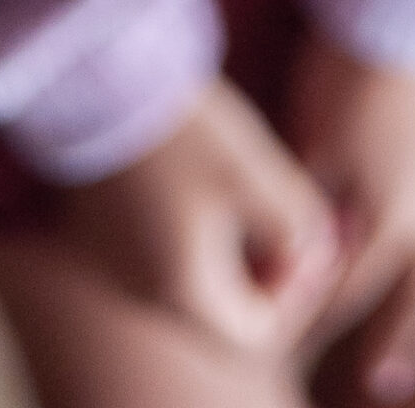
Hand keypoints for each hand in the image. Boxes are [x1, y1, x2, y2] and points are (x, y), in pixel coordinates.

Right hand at [59, 73, 340, 356]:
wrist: (102, 85)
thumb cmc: (184, 131)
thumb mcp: (255, 174)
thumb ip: (294, 222)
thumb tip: (311, 248)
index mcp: (183, 292)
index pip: (255, 330)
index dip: (295, 292)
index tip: (310, 239)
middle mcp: (145, 293)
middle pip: (223, 308)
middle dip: (265, 269)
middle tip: (290, 218)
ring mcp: (119, 265)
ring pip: (194, 280)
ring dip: (233, 251)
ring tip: (255, 196)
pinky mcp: (106, 234)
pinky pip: (163, 255)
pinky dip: (198, 236)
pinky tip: (210, 184)